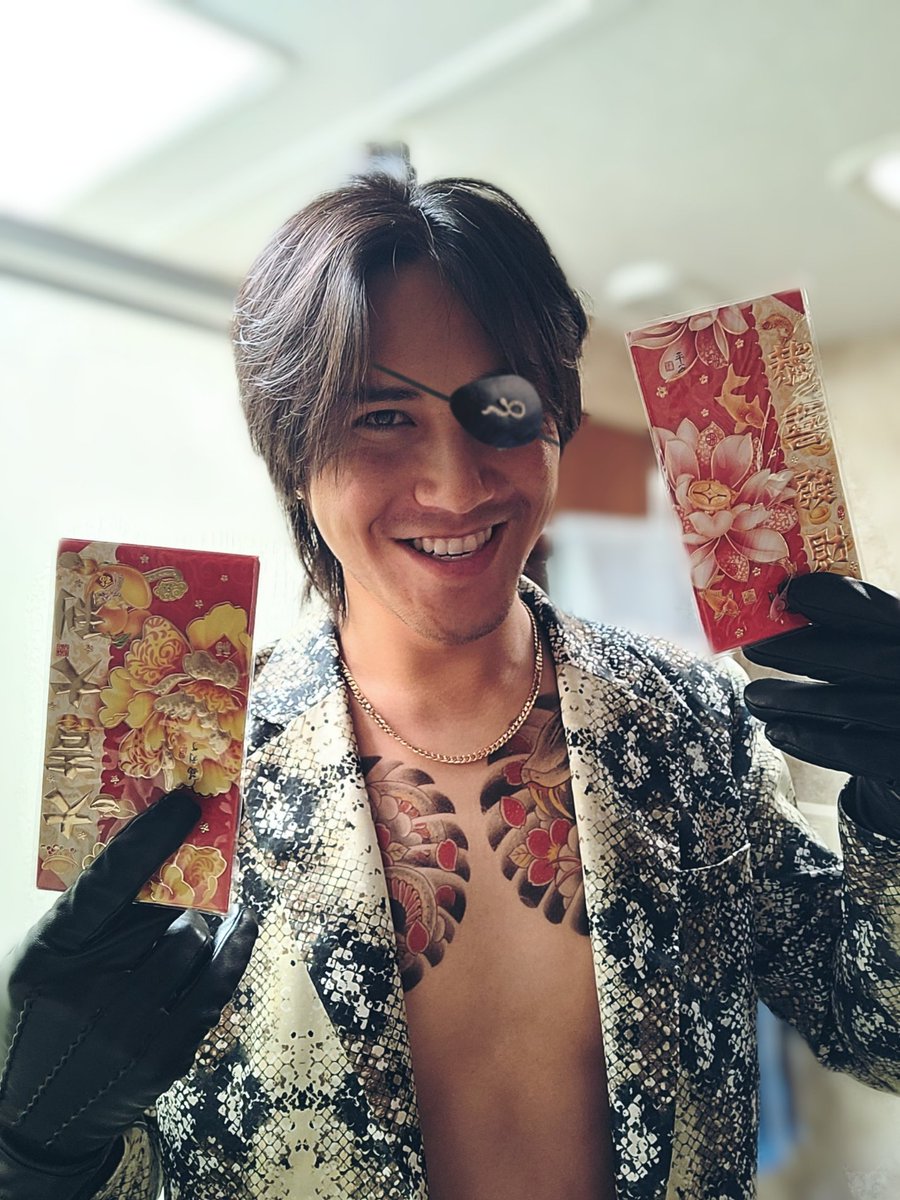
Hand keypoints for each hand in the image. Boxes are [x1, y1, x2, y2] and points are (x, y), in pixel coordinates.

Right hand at [0, 790, 257, 1192]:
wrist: (40, 1120)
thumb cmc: (43, 1020)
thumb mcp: (40, 962)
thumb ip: (85, 916)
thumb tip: (155, 853)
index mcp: (47, 958)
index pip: (106, 883)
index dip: (150, 838)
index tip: (186, 804)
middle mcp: (88, 993)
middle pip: (159, 908)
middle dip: (181, 883)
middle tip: (196, 857)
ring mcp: (130, 1028)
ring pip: (194, 940)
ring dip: (198, 923)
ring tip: (187, 921)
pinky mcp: (166, 1054)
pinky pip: (218, 982)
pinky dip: (234, 946)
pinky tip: (242, 924)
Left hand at [743, 573, 899, 833]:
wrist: (898, 737)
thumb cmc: (882, 683)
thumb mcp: (878, 645)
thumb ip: (853, 628)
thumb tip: (786, 601)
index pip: (883, 612)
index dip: (840, 600)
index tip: (794, 592)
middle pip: (868, 662)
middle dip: (805, 652)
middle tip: (754, 647)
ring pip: (853, 708)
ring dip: (794, 701)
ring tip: (754, 696)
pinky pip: (855, 752)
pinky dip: (811, 740)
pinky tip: (776, 730)